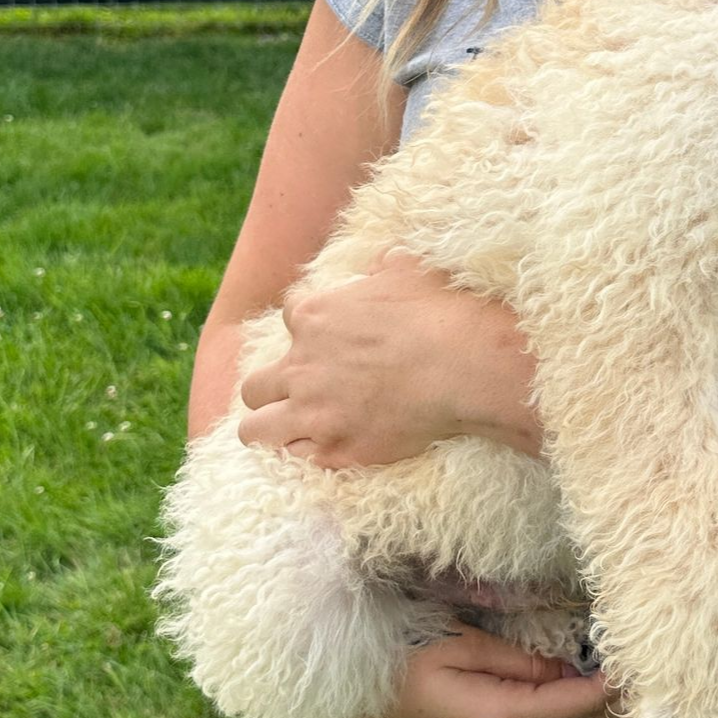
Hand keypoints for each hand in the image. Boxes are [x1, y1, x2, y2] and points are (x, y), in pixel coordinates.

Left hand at [237, 251, 541, 467]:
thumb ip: (387, 266)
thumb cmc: (441, 316)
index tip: (331, 340)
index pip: (288, 318)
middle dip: (275, 387)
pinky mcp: (334, 450)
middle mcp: (302, 366)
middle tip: (306, 392)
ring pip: (254, 428)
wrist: (464, 368)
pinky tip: (329, 449)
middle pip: (256, 383)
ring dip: (270, 428)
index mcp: (315, 317)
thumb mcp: (411, 271)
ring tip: (292, 432)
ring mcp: (313, 412)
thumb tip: (386, 259)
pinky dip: (308, 455)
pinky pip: (295, 458)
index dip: (308, 330)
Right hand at [355, 624, 624, 717]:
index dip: (611, 688)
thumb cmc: (397, 658)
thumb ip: (520, 661)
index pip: (574, 705)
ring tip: (631, 712)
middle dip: (611, 713)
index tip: (642, 670)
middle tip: (651, 692)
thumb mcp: (461, 644)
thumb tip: (566, 670)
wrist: (342, 698)